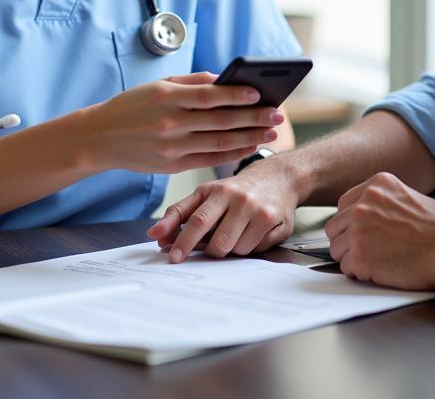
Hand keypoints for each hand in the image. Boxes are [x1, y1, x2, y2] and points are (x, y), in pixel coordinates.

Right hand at [86, 72, 281, 173]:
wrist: (99, 138)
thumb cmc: (131, 106)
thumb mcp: (157, 85)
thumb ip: (191, 81)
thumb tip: (223, 80)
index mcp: (166, 97)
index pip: (209, 96)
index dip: (237, 95)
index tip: (260, 93)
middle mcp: (170, 124)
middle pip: (221, 122)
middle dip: (253, 118)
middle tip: (277, 114)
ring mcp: (172, 147)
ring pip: (219, 143)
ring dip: (249, 137)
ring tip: (270, 131)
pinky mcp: (172, 166)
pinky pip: (209, 159)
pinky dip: (231, 153)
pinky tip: (248, 146)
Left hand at [147, 156, 300, 260]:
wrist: (279, 177)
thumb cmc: (236, 190)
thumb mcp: (206, 194)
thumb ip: (180, 214)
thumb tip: (154, 235)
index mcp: (217, 191)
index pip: (196, 220)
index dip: (182, 242)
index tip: (172, 257)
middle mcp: (238, 198)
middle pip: (217, 241)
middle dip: (207, 253)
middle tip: (205, 253)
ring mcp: (258, 211)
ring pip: (234, 250)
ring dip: (229, 250)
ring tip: (233, 234)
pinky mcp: (275, 222)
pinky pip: (254, 250)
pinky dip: (248, 247)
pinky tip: (251, 233)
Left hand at [325, 172, 434, 289]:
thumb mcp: (409, 198)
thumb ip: (384, 204)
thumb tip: (370, 218)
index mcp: (376, 185)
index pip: (344, 205)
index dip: (352, 223)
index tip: (364, 234)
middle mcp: (363, 203)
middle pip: (335, 227)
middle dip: (348, 241)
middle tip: (371, 252)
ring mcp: (359, 228)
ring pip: (337, 248)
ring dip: (353, 258)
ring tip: (380, 261)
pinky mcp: (360, 255)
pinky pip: (346, 268)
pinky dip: (360, 273)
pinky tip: (382, 270)